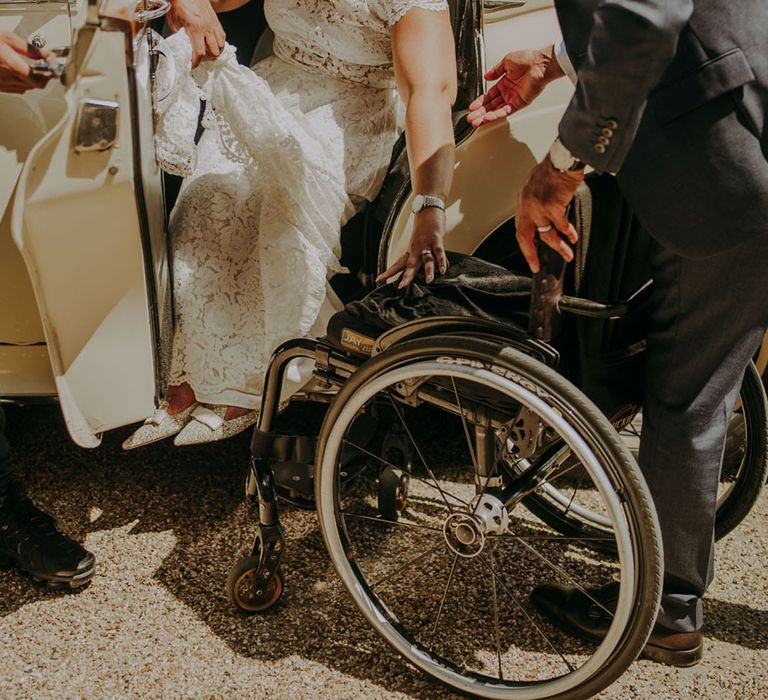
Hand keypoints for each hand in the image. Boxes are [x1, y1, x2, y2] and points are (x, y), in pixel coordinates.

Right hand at [0, 31, 52, 93]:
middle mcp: (7, 77)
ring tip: (34, 69)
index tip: (52, 67)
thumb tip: (46, 55)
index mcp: (11, 65)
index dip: (49, 75)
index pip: (39, 79)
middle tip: (46, 68)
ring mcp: (2, 84)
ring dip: (33, 81)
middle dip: (43, 77)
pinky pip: (16, 89)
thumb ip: (29, 49)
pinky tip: (21, 75)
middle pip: (35, 85)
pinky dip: (23, 84)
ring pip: (27, 89)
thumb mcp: (7, 38)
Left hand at [168, 0, 225, 67]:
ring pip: (221, 46)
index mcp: (195, 28)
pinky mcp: (216, 21)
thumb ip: (178, 35)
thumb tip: (180, 45)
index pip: (199, 52)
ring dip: (215, 52)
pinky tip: (213, 44)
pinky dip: (219, 43)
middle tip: (200, 59)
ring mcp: (213, 24)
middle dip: (207, 59)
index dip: (196, 62)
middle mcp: (207, 27)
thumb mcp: (174, 20)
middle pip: (214, 52)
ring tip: (208, 53)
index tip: (193, 65)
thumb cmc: (180, 1)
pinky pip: (222, 37)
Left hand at [376, 207, 447, 287]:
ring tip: (429, 281)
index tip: (379, 279)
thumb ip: (427, 257)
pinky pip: (439, 253)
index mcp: (410, 251)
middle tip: (402, 286)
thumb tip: (434, 270)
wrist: (427, 207)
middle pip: (410, 265)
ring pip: (427, 260)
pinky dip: (442, 261)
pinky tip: (443, 270)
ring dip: (428, 271)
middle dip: (407, 276)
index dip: (389, 272)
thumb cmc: (424, 226)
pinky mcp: (436, 240)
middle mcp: (416, 249)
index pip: (398, 264)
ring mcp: (426, 245)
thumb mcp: (421, 243)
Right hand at [467, 46, 562, 127]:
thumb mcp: (506, 61)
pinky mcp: (519, 104)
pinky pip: (506, 111)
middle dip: (480, 113)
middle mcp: (508, 92)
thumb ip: (495, 71)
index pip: (489, 95)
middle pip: (490, 106)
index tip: (472, 107)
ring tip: (476, 122)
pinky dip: (496, 115)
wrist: (540, 63)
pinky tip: (488, 118)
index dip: (480, 102)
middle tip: (470, 118)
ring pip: (496, 111)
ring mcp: (513, 99)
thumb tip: (486, 76)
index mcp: (504, 83)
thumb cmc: (528, 59)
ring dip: (485, 117)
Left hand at [515, 156, 583, 272]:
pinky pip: (560, 225)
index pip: (519, 227)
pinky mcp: (552, 206)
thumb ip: (538, 203)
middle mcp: (526, 204)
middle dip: (531, 254)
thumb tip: (546, 219)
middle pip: (525, 236)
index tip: (530, 255)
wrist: (564, 157)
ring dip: (558, 246)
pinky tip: (573, 237)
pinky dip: (568, 233)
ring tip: (567, 254)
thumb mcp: (539, 186)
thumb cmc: (555, 168)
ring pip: (546, 234)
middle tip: (537, 265)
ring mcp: (538, 206)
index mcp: (523, 200)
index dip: (524, 244)